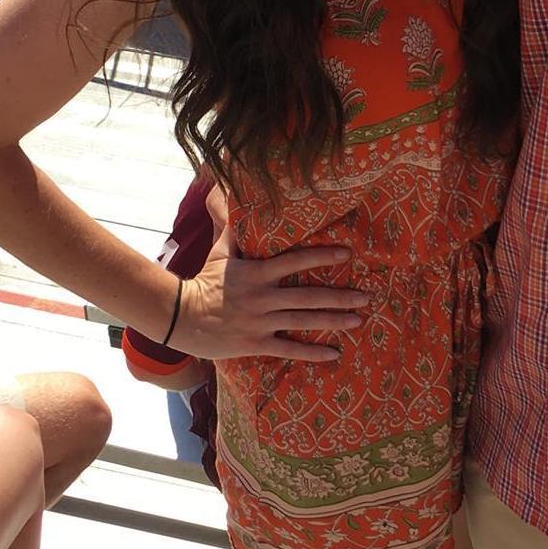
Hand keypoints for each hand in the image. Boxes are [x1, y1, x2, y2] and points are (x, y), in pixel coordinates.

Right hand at [176, 226, 369, 361]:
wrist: (180, 316)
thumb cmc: (204, 282)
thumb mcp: (221, 252)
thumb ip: (236, 229)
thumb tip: (237, 196)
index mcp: (258, 273)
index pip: (296, 261)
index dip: (322, 256)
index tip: (347, 253)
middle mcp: (263, 298)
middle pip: (308, 296)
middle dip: (340, 296)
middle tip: (367, 296)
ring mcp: (260, 322)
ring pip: (303, 322)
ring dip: (333, 321)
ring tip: (358, 320)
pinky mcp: (255, 344)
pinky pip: (288, 350)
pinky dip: (312, 352)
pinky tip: (334, 353)